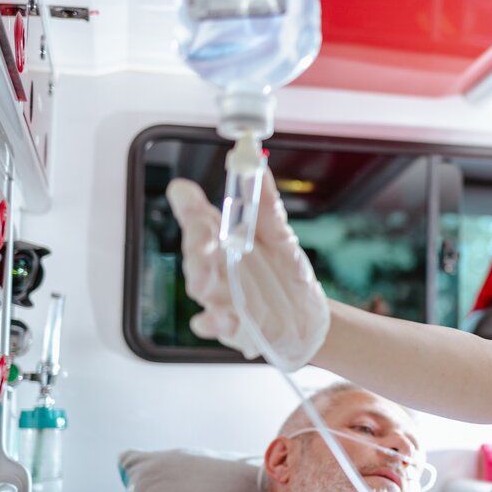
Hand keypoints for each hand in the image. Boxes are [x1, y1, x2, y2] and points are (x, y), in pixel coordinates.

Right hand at [166, 172, 328, 370]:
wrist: (308, 320)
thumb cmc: (287, 277)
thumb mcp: (279, 236)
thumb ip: (266, 204)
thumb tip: (258, 165)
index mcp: (224, 242)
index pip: (199, 219)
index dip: (188, 205)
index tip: (183, 191)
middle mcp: (217, 268)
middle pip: (196, 252)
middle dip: (194, 241)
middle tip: (200, 232)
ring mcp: (222, 297)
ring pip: (201, 286)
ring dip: (199, 278)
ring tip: (203, 275)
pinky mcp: (232, 326)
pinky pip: (214, 325)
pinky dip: (212, 323)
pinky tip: (217, 319)